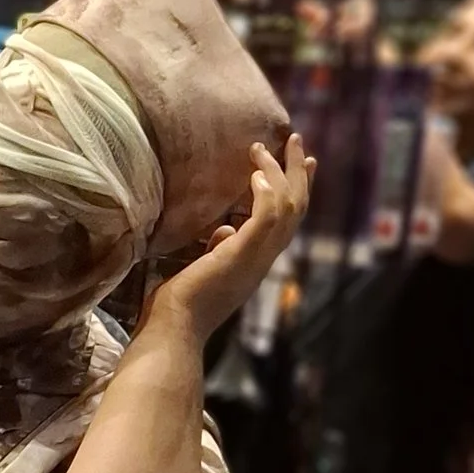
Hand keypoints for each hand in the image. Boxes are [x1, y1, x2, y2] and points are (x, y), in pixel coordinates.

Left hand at [139, 136, 313, 350]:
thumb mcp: (204, 270)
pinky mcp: (242, 255)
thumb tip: (224, 231)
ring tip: (266, 147)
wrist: (174, 331)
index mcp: (256, 261)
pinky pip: (267, 217)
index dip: (294, 189)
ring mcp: (256, 257)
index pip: (286, 220)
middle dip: (297, 172)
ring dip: (279, 173)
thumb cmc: (181, 306)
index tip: (299, 164)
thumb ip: (219, 249)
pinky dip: (266, 193)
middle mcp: (264, 258)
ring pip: (286, 207)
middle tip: (297, 141)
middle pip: (296, 208)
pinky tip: (256, 174)